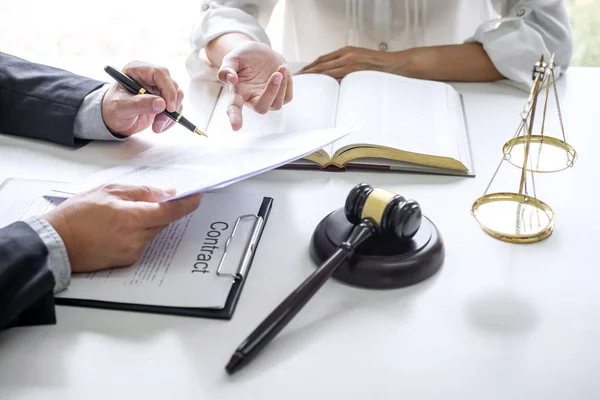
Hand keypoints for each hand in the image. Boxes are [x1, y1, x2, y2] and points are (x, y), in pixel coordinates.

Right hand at [43, 184, 201, 272]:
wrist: (55, 242)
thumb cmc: (76, 215)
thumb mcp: (109, 191)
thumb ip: (141, 192)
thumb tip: (165, 193)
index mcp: (132, 218)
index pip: (171, 212)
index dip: (187, 204)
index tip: (197, 197)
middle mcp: (136, 238)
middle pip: (163, 222)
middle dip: (161, 210)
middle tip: (149, 200)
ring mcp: (132, 252)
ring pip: (152, 232)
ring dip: (147, 221)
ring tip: (121, 214)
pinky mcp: (127, 261)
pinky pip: (142, 243)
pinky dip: (137, 233)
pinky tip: (118, 228)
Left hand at [101, 61, 184, 135]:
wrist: (114, 120)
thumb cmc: (112, 109)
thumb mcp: (121, 108)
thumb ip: (140, 104)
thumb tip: (161, 104)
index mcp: (137, 70)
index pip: (160, 73)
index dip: (168, 89)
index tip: (169, 108)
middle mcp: (150, 77)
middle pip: (172, 85)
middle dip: (170, 106)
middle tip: (160, 121)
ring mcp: (159, 88)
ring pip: (177, 97)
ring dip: (170, 115)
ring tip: (156, 127)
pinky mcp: (164, 100)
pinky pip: (176, 107)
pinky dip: (170, 120)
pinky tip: (158, 126)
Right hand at [218, 42, 292, 130]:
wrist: (260, 52)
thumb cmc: (244, 57)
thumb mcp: (233, 58)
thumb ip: (227, 69)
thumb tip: (231, 80)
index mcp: (239, 93)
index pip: (234, 108)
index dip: (235, 117)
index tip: (236, 127)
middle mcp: (252, 99)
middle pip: (262, 108)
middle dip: (271, 92)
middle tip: (276, 74)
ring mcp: (268, 99)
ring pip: (277, 104)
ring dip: (281, 86)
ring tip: (282, 67)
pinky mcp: (281, 96)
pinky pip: (287, 97)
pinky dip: (288, 83)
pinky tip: (283, 70)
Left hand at [298, 46, 403, 79]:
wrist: (394, 64)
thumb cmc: (378, 64)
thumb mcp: (359, 58)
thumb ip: (346, 64)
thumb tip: (332, 74)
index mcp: (346, 51)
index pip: (323, 59)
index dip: (310, 66)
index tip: (302, 72)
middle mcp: (346, 56)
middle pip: (321, 65)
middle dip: (308, 72)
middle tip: (298, 79)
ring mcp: (350, 64)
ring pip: (327, 71)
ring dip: (314, 78)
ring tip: (305, 84)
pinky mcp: (355, 72)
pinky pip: (337, 79)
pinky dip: (327, 83)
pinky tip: (321, 88)